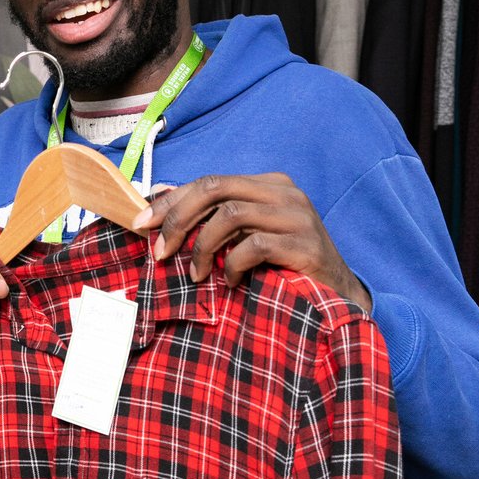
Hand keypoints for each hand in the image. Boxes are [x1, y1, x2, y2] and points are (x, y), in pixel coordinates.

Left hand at [133, 173, 370, 311]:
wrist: (337, 297)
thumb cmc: (283, 266)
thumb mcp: (246, 236)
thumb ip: (214, 217)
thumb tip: (161, 198)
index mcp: (267, 184)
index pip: (209, 181)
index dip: (171, 201)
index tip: (141, 223)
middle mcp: (284, 192)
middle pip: (215, 188)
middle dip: (178, 218)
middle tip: (159, 251)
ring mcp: (298, 215)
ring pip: (230, 214)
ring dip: (202, 247)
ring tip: (196, 275)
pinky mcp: (305, 244)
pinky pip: (254, 245)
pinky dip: (232, 265)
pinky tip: (230, 281)